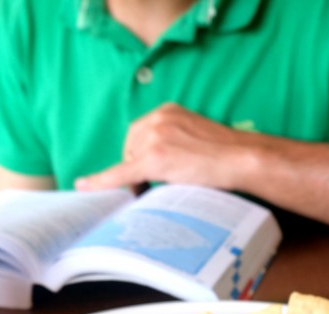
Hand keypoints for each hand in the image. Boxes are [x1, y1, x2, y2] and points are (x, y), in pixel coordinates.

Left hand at [74, 103, 251, 191]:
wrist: (243, 158)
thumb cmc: (228, 153)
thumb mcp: (197, 135)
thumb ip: (176, 139)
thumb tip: (163, 163)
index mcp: (168, 110)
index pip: (139, 133)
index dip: (139, 155)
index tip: (142, 169)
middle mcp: (157, 118)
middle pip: (129, 147)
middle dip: (137, 166)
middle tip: (155, 184)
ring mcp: (154, 137)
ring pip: (128, 162)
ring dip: (138, 177)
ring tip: (163, 188)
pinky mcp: (154, 158)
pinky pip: (121, 172)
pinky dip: (101, 181)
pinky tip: (85, 186)